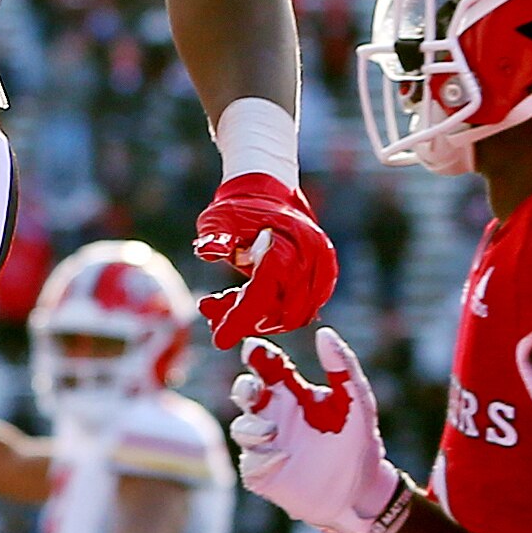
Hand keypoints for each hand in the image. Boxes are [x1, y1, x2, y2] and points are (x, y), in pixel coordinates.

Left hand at [191, 173, 337, 346]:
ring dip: (259, 319)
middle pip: (279, 312)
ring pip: (292, 315)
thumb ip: (215, 237)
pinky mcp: (324, 274)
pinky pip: (303, 308)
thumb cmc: (238, 207)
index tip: (219, 342)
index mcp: (285, 246)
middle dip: (245, 321)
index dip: (240, 321)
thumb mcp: (218, 219)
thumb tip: (208, 251)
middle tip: (212, 312)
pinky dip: (274, 312)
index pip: (262, 295)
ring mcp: (321, 267)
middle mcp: (309, 258)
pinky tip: (244, 302)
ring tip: (223, 304)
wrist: (267, 191)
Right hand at [230, 329, 406, 532]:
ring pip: (241, 427)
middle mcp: (274, 415)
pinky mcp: (263, 473)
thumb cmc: (358, 440)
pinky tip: (281, 458)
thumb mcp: (357, 400)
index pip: (268, 366)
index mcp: (293, 392)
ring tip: (271, 431)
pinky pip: (250, 462)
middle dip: (244, 387)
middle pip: (245, 393)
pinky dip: (261, 458)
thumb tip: (324, 333)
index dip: (257, 354)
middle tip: (254, 389)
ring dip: (250, 425)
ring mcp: (266, 444)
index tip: (254, 347)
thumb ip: (343, 366)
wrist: (361, 490)